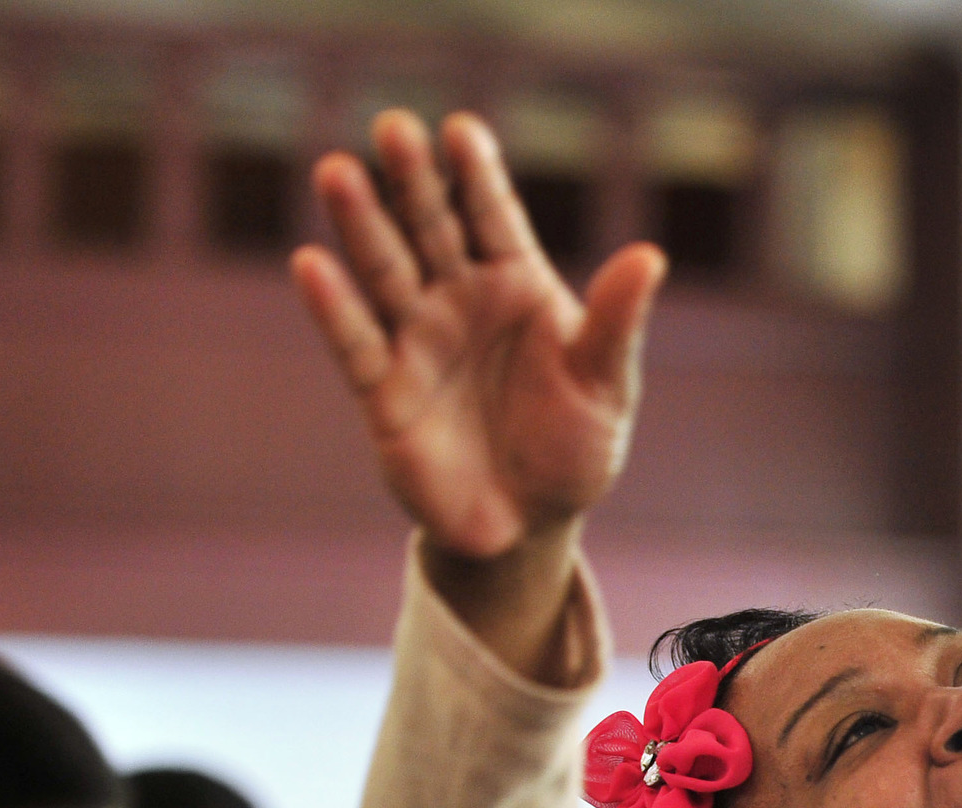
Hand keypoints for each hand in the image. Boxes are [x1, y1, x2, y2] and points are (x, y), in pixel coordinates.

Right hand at [291, 109, 666, 562]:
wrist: (531, 524)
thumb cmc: (574, 446)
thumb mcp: (606, 385)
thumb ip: (617, 323)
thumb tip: (650, 256)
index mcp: (517, 284)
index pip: (493, 216)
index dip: (475, 174)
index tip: (460, 130)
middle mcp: (459, 299)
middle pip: (430, 226)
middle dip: (412, 180)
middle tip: (393, 128)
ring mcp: (417, 340)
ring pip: (385, 271)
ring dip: (361, 225)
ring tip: (337, 172)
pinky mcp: (383, 392)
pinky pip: (356, 344)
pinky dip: (334, 308)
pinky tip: (311, 265)